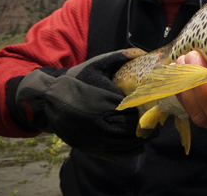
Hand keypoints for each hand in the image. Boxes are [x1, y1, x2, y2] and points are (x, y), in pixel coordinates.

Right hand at [10, 48, 149, 160]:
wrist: (48, 99)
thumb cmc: (76, 80)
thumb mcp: (95, 65)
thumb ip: (117, 58)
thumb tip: (139, 52)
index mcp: (101, 100)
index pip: (130, 109)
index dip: (144, 110)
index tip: (155, 108)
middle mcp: (96, 121)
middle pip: (128, 128)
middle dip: (144, 126)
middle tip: (157, 124)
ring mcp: (91, 136)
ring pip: (122, 143)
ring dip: (139, 140)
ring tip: (150, 134)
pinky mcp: (87, 147)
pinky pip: (112, 154)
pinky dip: (127, 152)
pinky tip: (138, 146)